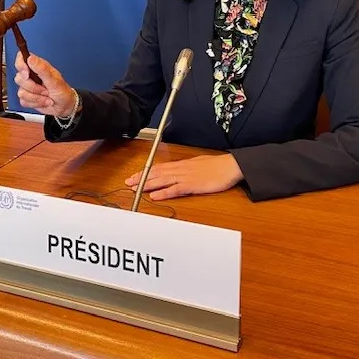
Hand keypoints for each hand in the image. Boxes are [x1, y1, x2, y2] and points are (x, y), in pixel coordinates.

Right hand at [14, 51, 76, 116]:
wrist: (64, 106)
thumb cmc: (62, 91)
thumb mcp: (54, 80)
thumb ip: (42, 69)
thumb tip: (30, 58)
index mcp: (38, 67)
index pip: (21, 58)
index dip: (21, 65)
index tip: (27, 74)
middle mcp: (31, 76)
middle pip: (19, 78)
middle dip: (33, 87)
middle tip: (45, 88)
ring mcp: (28, 87)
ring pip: (21, 92)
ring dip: (37, 97)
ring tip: (47, 96)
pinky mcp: (27, 98)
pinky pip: (23, 101)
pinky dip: (35, 103)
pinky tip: (43, 101)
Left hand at [124, 154, 244, 200]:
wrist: (230, 166)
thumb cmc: (216, 166)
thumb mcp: (198, 164)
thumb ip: (186, 168)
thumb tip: (177, 171)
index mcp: (182, 164)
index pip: (159, 167)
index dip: (145, 172)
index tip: (134, 176)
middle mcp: (181, 169)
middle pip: (156, 173)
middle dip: (141, 178)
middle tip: (128, 183)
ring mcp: (186, 177)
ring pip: (162, 180)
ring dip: (147, 185)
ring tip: (135, 189)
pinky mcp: (192, 185)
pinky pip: (175, 189)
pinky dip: (164, 192)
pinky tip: (155, 196)